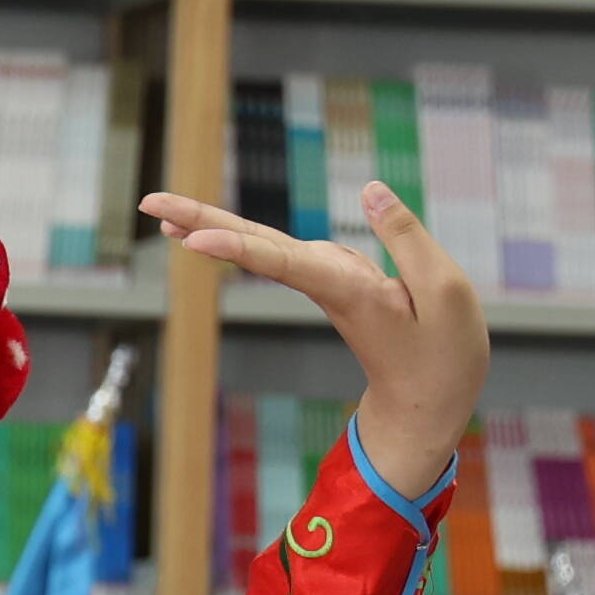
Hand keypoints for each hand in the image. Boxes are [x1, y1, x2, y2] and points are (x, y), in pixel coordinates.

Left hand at [143, 180, 487, 503]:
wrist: (428, 405)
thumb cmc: (443, 355)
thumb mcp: (446, 292)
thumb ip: (407, 238)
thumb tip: (370, 189)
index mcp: (349, 292)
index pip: (284, 264)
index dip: (238, 248)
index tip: (192, 239)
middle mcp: (325, 285)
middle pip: (254, 248)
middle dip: (200, 222)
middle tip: (147, 202)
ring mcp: (326, 284)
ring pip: (261, 247)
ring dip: (210, 225)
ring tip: (161, 212)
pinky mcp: (335, 281)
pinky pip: (282, 252)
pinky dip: (244, 237)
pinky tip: (208, 229)